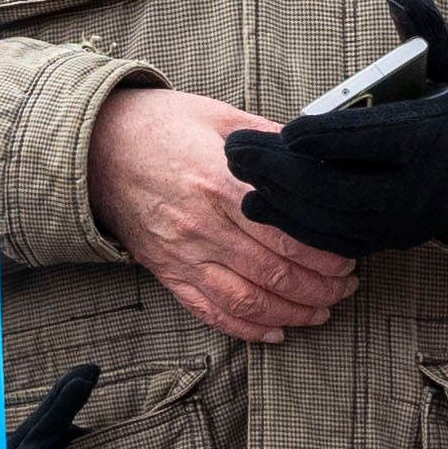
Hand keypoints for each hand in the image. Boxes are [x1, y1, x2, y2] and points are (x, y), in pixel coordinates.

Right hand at [87, 87, 358, 342]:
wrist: (98, 146)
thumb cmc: (161, 126)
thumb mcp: (220, 118)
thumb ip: (270, 140)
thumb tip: (315, 157)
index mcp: (220, 183)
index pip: (285, 234)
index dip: (324, 254)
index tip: (349, 255)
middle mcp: (203, 225)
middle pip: (274, 273)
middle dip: (320, 287)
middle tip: (347, 285)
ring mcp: (184, 254)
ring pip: (248, 301)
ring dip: (292, 313)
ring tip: (322, 310)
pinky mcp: (168, 272)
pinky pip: (211, 311)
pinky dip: (247, 329)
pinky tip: (276, 330)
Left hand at [224, 0, 447, 259]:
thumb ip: (426, 27)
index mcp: (435, 136)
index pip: (373, 139)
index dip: (327, 138)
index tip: (286, 129)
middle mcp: (421, 187)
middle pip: (342, 190)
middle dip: (283, 174)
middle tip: (235, 152)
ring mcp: (409, 220)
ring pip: (337, 222)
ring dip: (284, 203)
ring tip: (241, 178)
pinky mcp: (398, 238)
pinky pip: (343, 240)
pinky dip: (301, 227)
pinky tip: (264, 207)